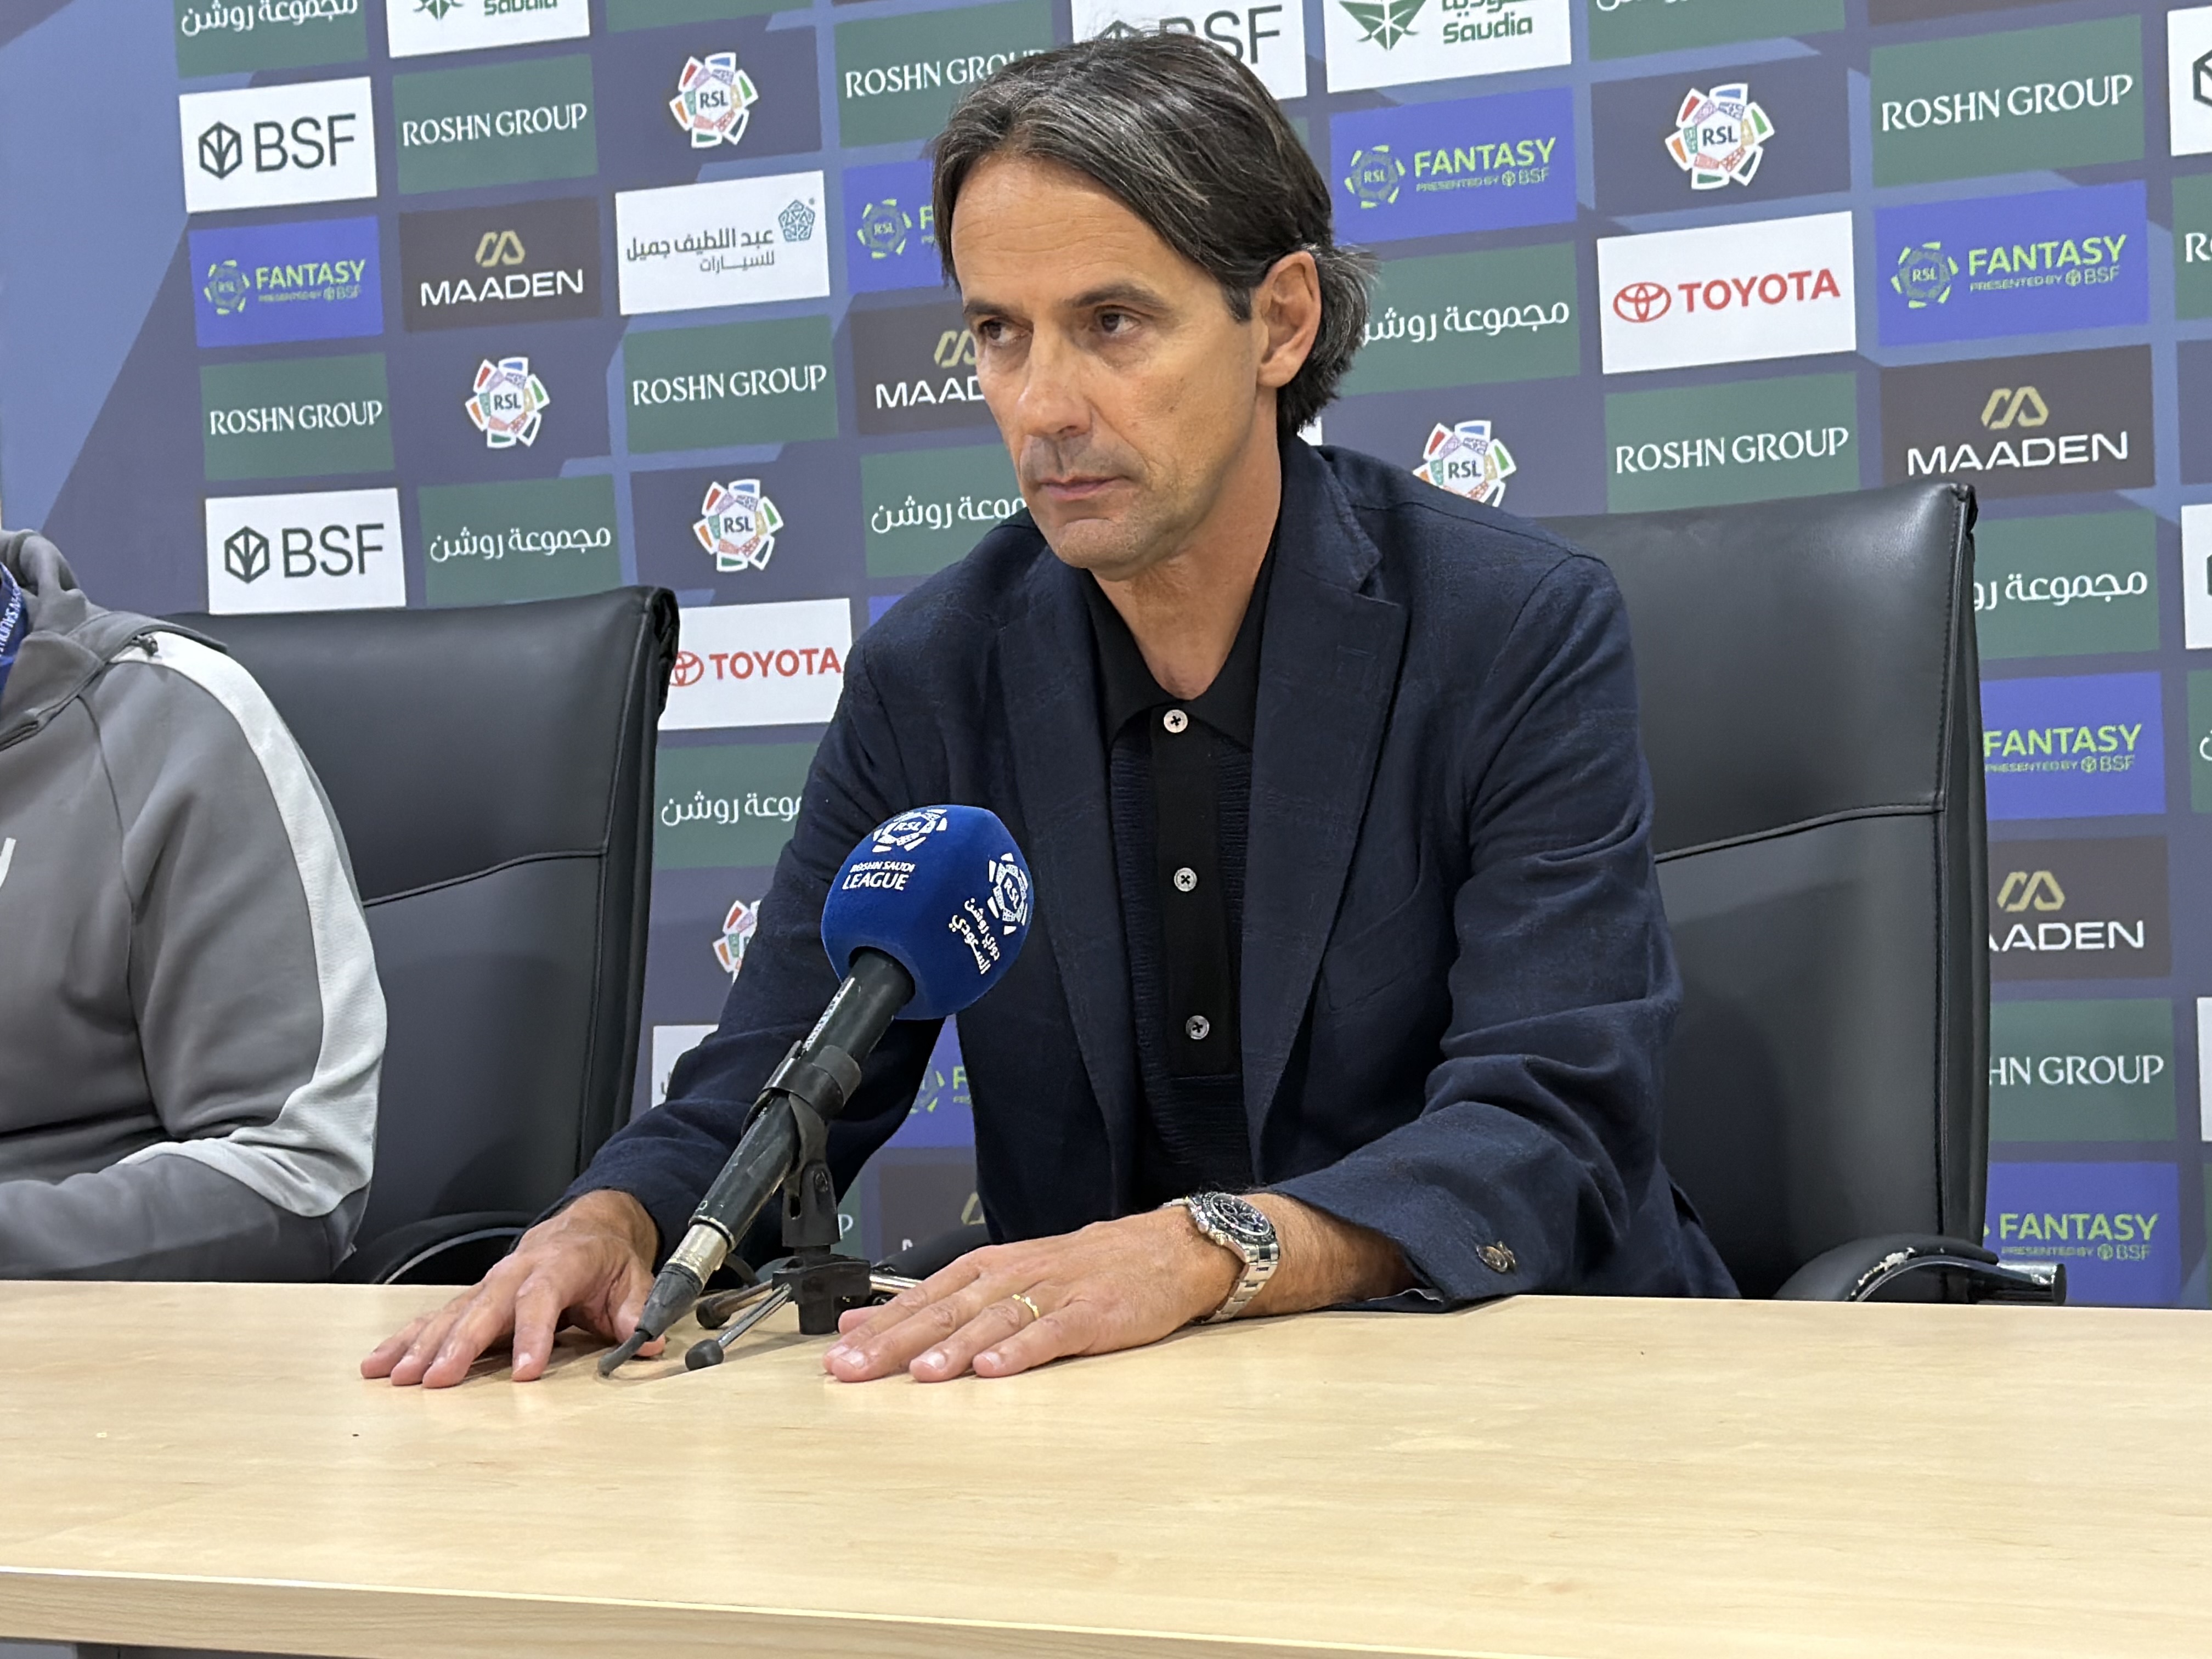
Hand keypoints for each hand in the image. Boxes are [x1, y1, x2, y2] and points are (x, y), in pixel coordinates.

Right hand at [360, 1189, 660, 1387]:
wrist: (585, 1229)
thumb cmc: (605, 1259)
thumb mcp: (633, 1279)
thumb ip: (638, 1310)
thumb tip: (648, 1341)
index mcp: (560, 1265)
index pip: (543, 1298)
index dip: (534, 1334)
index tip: (526, 1371)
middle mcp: (516, 1273)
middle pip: (485, 1308)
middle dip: (459, 1344)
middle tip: (438, 1379)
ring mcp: (489, 1285)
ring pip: (451, 1314)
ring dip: (422, 1345)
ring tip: (397, 1377)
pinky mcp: (472, 1300)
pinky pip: (434, 1318)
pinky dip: (405, 1340)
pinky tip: (380, 1364)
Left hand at [823, 1207, 1239, 1382]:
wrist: (1162, 1250)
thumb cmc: (1081, 1269)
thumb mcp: (1007, 1275)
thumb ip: (940, 1301)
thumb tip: (866, 1324)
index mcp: (989, 1267)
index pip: (923, 1297)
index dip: (878, 1328)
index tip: (837, 1356)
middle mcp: (1014, 1275)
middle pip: (947, 1310)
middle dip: (897, 1342)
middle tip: (855, 1369)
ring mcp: (1055, 1293)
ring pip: (994, 1320)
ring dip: (955, 1348)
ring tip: (920, 1373)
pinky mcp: (1093, 1314)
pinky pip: (1053, 1334)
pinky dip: (1022, 1351)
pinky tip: (995, 1369)